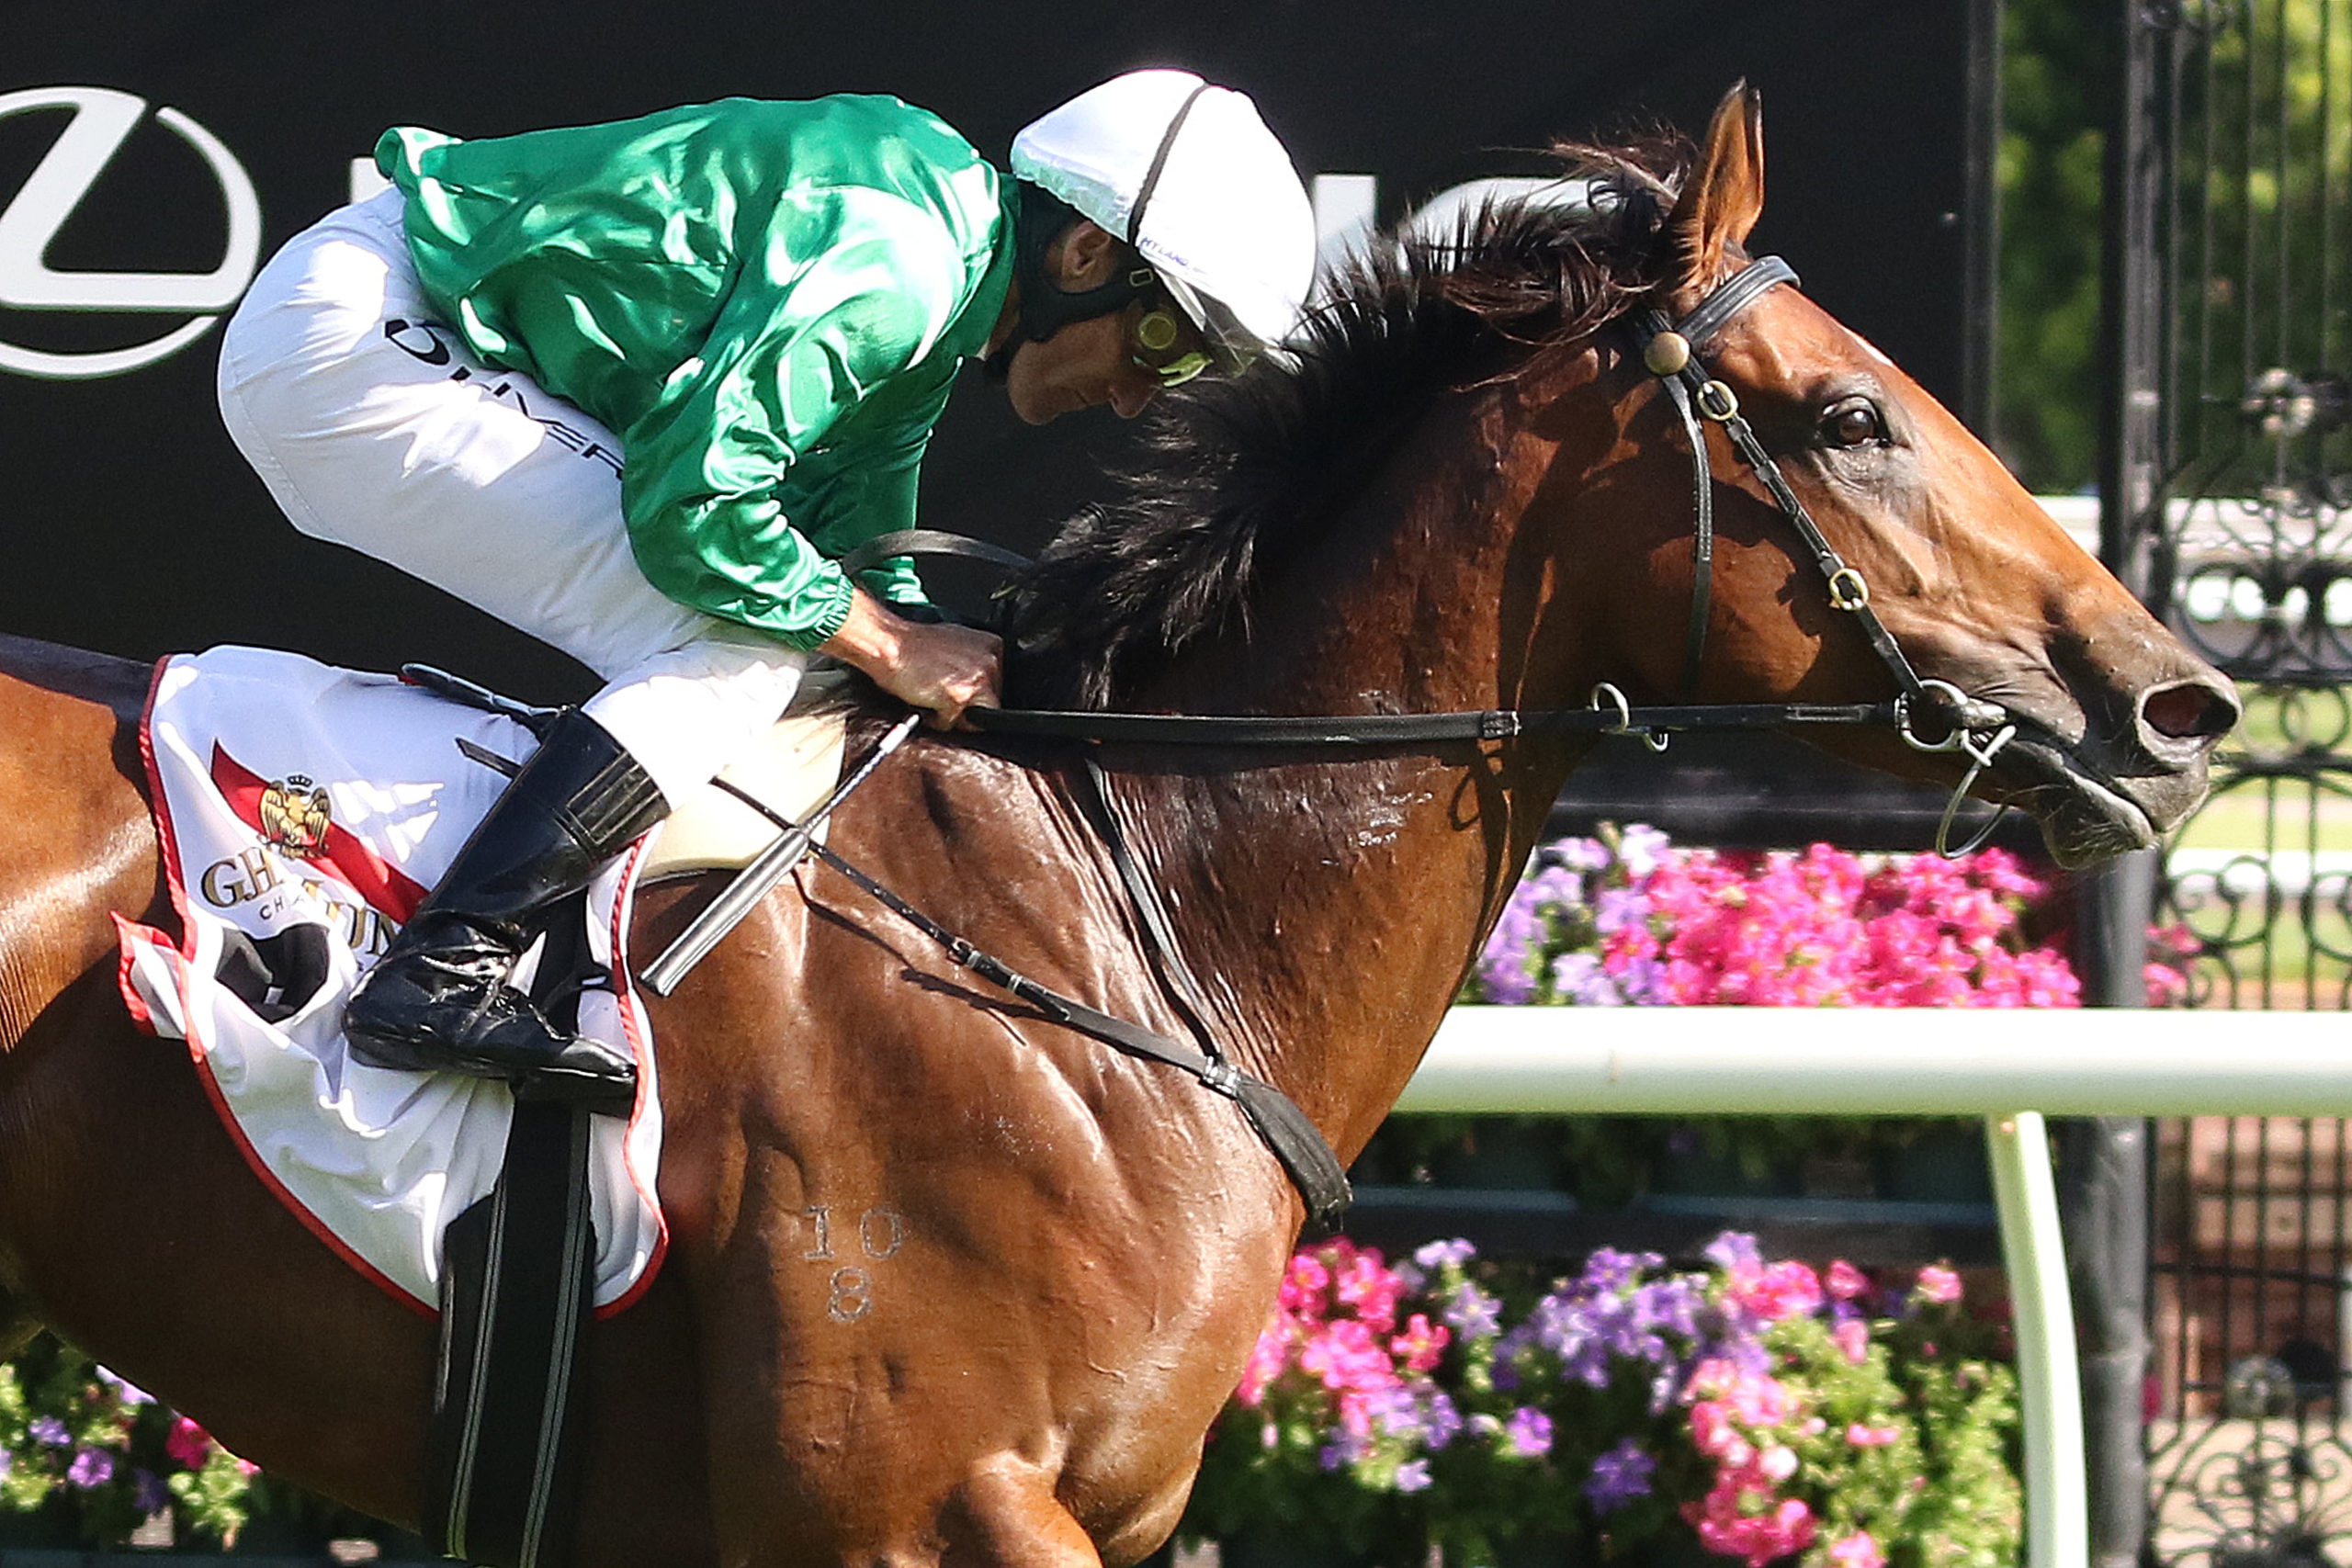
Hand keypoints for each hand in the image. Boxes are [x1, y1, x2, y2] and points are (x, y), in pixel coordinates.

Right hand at [819, 588, 1001, 726]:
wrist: (889, 644)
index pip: (996, 686)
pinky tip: (925, 699)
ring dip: (953, 715)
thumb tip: (978, 684)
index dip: (975, 694)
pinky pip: (953, 724)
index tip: (958, 690)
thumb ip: (972, 663)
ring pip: (976, 718)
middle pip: (990, 704)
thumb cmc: (913, 646)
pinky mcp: (960, 696)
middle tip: (941, 692)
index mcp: (992, 646)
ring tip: (933, 695)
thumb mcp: (954, 645)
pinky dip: (937, 719)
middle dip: (966, 706)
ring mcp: (978, 678)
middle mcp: (991, 661)